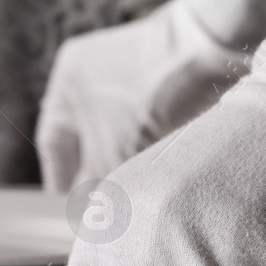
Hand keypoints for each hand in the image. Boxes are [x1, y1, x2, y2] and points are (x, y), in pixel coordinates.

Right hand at [36, 0, 247, 194]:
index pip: (53, 143)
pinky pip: (147, 125)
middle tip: (104, 211)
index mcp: (67, 80)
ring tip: (134, 197)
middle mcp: (94, 73)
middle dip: (96, 176)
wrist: (212, 49)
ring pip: (120, 135)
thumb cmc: (151, 93)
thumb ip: (95, 184)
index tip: (70, 213)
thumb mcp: (114, 149)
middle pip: (87, 140)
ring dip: (125, 165)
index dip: (61, 181)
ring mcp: (130, 74)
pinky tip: (158, 174)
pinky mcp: (164, 80)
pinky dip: (149, 149)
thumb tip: (87, 216)